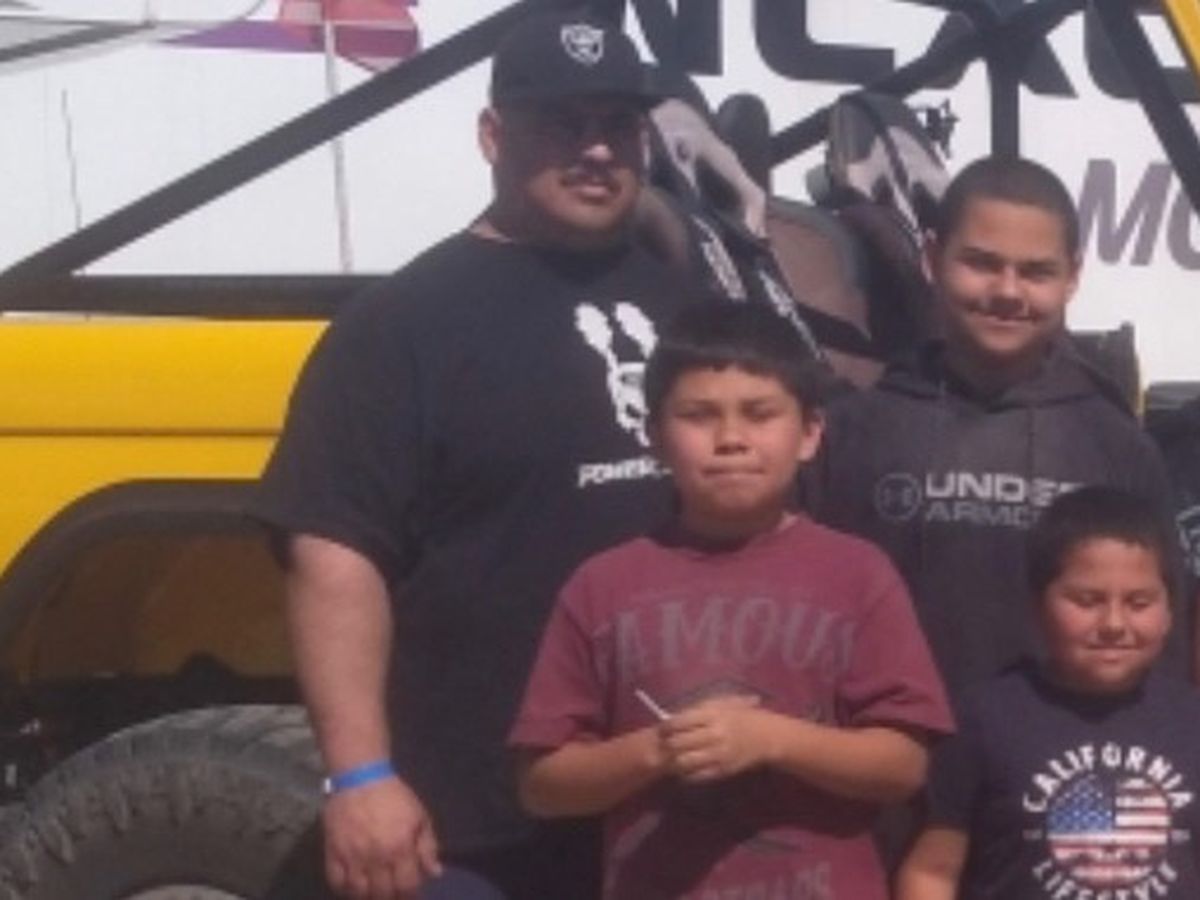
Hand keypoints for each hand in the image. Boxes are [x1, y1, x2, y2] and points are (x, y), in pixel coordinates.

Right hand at [322, 776, 442, 899]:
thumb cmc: (394, 797)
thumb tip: (435, 873)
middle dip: (391, 898)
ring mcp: (352, 856)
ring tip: (373, 892)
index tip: (410, 894)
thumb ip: (428, 847)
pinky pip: (336, 881)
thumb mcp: (419, 816)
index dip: (411, 895)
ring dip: (368, 896)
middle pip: (383, 894)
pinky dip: (344, 889)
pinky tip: (352, 886)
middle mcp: (376, 857)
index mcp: (400, 848)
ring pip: (359, 893)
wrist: (360, 778)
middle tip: (392, 894)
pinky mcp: (333, 852)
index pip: (407, 886)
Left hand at [659, 694, 775, 783]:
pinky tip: (682, 769)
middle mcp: (715, 735)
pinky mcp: (722, 770)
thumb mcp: (723, 704)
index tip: (661, 729)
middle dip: (666, 745)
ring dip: (673, 761)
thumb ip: (699, 708)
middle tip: (661, 745)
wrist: (767, 736)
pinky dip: (685, 774)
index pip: (680, 721)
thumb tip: (672, 716)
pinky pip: (697, 775)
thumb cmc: (742, 716)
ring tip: (669, 758)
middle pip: (679, 742)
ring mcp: (719, 754)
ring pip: (685, 762)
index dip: (666, 726)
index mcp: (713, 715)